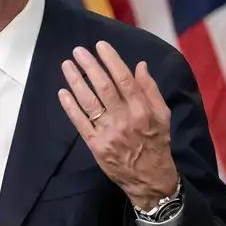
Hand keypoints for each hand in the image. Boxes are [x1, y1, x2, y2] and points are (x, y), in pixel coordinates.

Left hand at [57, 41, 177, 210]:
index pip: (124, 79)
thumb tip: (140, 65)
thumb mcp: (163, 115)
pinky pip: (80, 123)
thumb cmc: (157, 143)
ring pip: (89, 102)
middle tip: (78, 51)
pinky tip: (63, 92)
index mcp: (142, 110)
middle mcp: (124, 119)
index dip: (111, 60)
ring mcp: (108, 133)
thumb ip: (151, 89)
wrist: (150, 179)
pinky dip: (70, 107)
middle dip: (89, 66)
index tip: (100, 45)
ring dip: (76, 82)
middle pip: (103, 87)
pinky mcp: (96, 146)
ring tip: (67, 65)